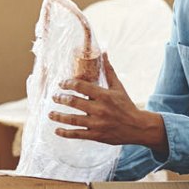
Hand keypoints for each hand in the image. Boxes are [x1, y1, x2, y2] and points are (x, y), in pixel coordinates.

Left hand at [48, 55, 167, 153]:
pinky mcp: (96, 135)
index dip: (68, 83)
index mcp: (104, 95)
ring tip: (50, 113)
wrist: (138, 127)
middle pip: (74, 102)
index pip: (81, 86)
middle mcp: (99, 109)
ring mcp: (97, 124)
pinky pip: (78, 134)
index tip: (61, 84)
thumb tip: (104, 52)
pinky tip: (57, 130)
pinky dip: (66, 133)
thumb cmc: (127, 105)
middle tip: (54, 97)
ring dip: (59, 116)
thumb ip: (109, 71)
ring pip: (73, 119)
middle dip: (61, 98)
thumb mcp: (118, 87)